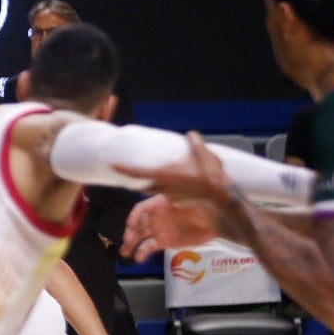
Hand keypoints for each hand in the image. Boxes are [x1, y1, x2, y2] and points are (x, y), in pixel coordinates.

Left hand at [114, 131, 236, 206]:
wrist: (220, 199)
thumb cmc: (210, 176)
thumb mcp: (204, 155)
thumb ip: (196, 143)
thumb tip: (191, 133)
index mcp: (164, 175)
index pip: (138, 173)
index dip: (124, 169)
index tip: (112, 165)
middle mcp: (163, 187)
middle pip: (143, 185)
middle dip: (136, 180)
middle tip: (130, 172)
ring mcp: (169, 196)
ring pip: (154, 190)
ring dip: (152, 184)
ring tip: (154, 176)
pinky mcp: (177, 201)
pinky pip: (167, 194)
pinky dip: (167, 188)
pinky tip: (175, 183)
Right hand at [121, 195, 220, 260]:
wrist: (216, 221)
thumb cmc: (203, 205)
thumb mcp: (189, 199)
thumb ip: (173, 200)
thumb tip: (161, 200)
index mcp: (160, 203)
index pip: (141, 208)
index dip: (134, 216)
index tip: (131, 224)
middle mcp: (156, 216)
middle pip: (138, 224)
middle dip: (130, 232)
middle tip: (128, 241)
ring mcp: (160, 229)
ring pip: (140, 237)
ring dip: (131, 244)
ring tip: (125, 253)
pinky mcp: (164, 241)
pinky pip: (150, 247)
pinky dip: (143, 253)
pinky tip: (138, 259)